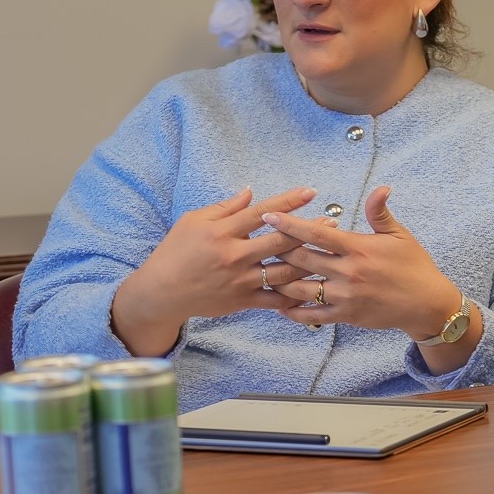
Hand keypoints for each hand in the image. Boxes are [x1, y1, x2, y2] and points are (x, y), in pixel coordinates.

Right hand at [111, 187, 316, 355]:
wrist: (162, 292)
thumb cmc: (176, 251)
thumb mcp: (194, 221)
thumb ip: (225, 208)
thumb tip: (251, 192)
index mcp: (223, 232)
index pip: (262, 213)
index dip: (288, 201)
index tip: (311, 192)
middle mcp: (235, 255)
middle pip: (280, 241)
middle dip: (308, 231)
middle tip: (332, 223)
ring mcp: (241, 280)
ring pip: (284, 271)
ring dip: (309, 261)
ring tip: (329, 253)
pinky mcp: (243, 301)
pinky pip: (275, 299)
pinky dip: (295, 294)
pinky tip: (314, 286)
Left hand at [264, 185, 461, 337]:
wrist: (427, 304)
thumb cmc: (414, 266)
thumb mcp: (400, 235)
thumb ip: (380, 212)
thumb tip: (380, 187)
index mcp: (358, 248)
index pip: (316, 233)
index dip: (290, 224)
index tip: (269, 215)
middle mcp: (348, 272)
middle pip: (301, 259)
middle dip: (277, 250)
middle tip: (257, 243)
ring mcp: (345, 296)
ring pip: (301, 289)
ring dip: (279, 281)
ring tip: (261, 272)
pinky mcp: (346, 316)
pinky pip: (312, 315)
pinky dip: (293, 312)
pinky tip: (279, 305)